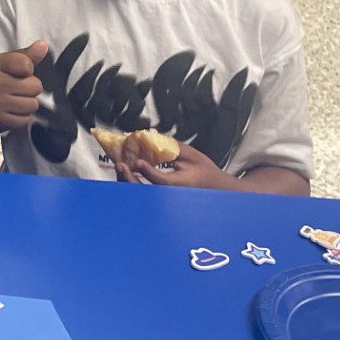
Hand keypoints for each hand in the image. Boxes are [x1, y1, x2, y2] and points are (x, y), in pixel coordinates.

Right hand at [0, 41, 47, 132]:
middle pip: (35, 86)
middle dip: (31, 88)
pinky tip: (12, 111)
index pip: (27, 64)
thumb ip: (25, 55)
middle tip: (18, 88)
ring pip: (33, 105)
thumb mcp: (5, 62)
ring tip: (16, 100)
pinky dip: (22, 117)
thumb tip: (43, 46)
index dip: (28, 69)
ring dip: (28, 103)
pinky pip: (25, 120)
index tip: (19, 72)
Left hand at [121, 140, 239, 190]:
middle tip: (121, 165)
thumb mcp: (192, 156)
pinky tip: (129, 173)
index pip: (161, 181)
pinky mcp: (162, 201)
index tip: (138, 162)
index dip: (148, 171)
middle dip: (130, 179)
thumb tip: (153, 139)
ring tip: (122, 168)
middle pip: (146, 193)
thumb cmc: (206, 173)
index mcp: (181, 185)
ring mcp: (166, 200)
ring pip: (142, 196)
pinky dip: (134, 184)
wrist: (218, 190)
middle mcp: (172, 196)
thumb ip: (173, 148)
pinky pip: (144, 194)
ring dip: (129, 182)